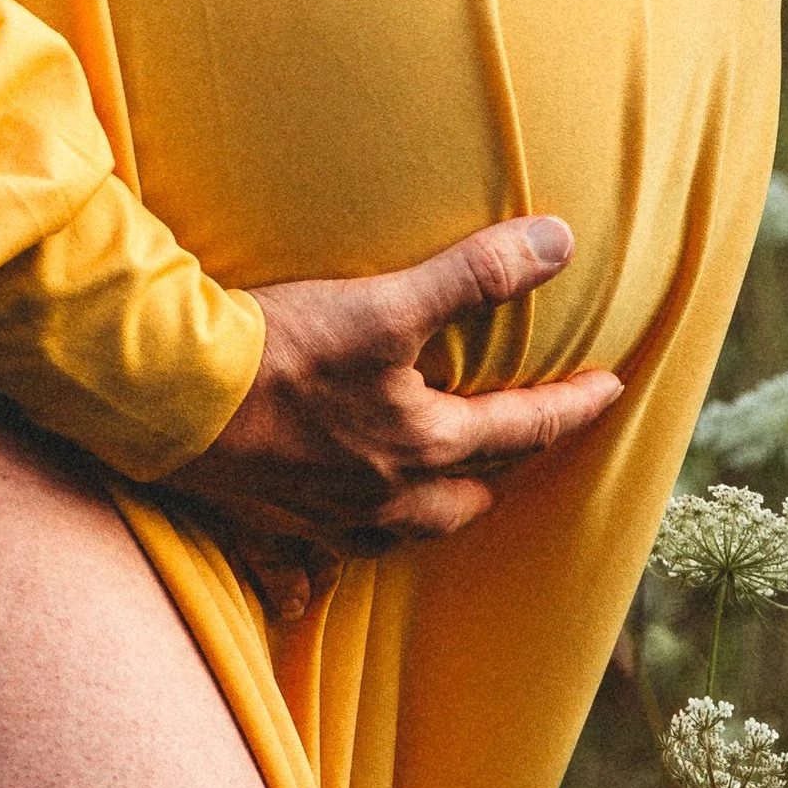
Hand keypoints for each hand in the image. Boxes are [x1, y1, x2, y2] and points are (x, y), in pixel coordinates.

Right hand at [158, 218, 622, 623]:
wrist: (176, 397)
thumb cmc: (282, 349)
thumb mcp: (385, 303)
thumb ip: (475, 274)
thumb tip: (560, 243)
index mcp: (423, 444)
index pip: (522, 428)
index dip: (572, 407)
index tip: (611, 390)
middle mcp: (388, 493)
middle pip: (474, 488)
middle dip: (511, 463)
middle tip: (534, 433)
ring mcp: (334, 514)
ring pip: (418, 523)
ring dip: (450, 500)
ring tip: (458, 478)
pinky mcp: (283, 517)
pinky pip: (349, 544)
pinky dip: (374, 529)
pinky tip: (362, 515)